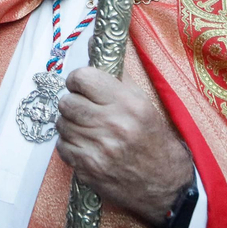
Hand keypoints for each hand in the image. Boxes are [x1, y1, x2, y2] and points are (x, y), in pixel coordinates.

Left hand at [56, 68, 192, 226]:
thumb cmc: (153, 139)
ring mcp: (98, 149)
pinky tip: (87, 146)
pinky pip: (62, 146)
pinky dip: (71, 145)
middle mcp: (113, 125)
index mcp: (128, 104)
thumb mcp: (143, 101)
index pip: (82, 77)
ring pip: (62, 123)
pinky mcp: (87, 168)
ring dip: (71, 124)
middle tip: (85, 108)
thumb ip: (117, 73)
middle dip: (73, 103)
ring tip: (89, 128)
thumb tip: (92, 42)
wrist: (164, 185)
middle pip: (66, 101)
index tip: (83, 86)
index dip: (79, 80)